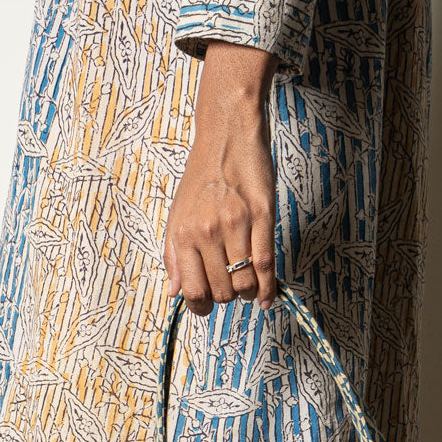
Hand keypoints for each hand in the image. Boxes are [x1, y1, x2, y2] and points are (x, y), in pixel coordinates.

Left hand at [164, 42, 278, 316]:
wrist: (227, 134)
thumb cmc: (202, 176)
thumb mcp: (177, 215)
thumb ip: (174, 256)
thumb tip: (174, 293)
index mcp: (183, 235)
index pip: (192, 291)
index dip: (200, 307)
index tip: (207, 305)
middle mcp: (207, 233)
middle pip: (221, 291)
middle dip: (227, 297)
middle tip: (230, 287)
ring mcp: (235, 225)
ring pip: (244, 282)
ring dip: (247, 293)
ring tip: (247, 286)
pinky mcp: (262, 217)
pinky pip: (265, 265)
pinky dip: (268, 288)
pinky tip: (266, 298)